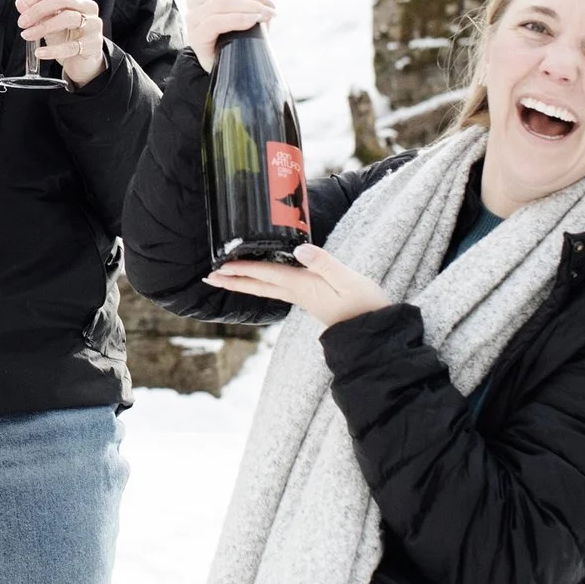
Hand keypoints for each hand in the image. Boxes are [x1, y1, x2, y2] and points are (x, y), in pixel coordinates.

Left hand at [16, 0, 107, 87]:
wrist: (82, 60)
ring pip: (67, 18)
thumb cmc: (66, 36)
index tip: (25, 3)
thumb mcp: (48, 21)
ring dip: (43, 27)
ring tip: (27, 35)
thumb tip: (20, 3)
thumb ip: (35, 11)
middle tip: (22, 22)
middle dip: (38, 9)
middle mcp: (88, 6)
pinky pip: (71, 46)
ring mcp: (93, 24)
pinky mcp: (93, 44)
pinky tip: (39, 53)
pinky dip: (52, 50)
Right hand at [185, 0, 275, 69]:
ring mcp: (193, 17)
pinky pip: (215, 21)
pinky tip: (253, 22)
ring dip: (250, 7)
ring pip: (221, 2)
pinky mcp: (196, 36)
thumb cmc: (244, 29)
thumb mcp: (256, 2)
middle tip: (270, 6)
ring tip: (266, 16)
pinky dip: (239, 19)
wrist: (237, 62)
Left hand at [203, 241, 391, 328]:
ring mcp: (303, 298)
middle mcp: (298, 293)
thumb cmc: (364, 306)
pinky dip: (263, 284)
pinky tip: (262, 282)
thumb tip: (299, 249)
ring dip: (245, 283)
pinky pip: (278, 290)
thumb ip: (324, 263)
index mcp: (302, 286)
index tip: (221, 266)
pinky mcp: (311, 300)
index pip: (266, 274)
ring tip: (226, 279)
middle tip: (210, 277)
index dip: (243, 268)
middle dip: (234, 280)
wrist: (375, 334)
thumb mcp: (347, 280)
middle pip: (259, 285)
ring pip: (266, 289)